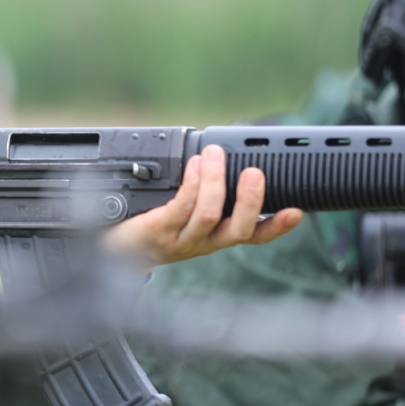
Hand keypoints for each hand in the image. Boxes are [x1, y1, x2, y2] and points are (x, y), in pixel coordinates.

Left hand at [99, 144, 301, 268]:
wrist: (108, 250)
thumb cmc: (147, 227)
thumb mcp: (182, 214)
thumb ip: (203, 193)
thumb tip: (219, 155)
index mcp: (214, 237)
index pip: (253, 236)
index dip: (276, 226)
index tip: (296, 211)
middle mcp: (202, 242)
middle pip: (238, 230)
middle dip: (251, 200)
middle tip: (255, 173)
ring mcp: (180, 239)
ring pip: (209, 214)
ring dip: (215, 182)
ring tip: (215, 155)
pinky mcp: (158, 231)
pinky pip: (181, 208)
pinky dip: (192, 185)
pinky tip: (194, 166)